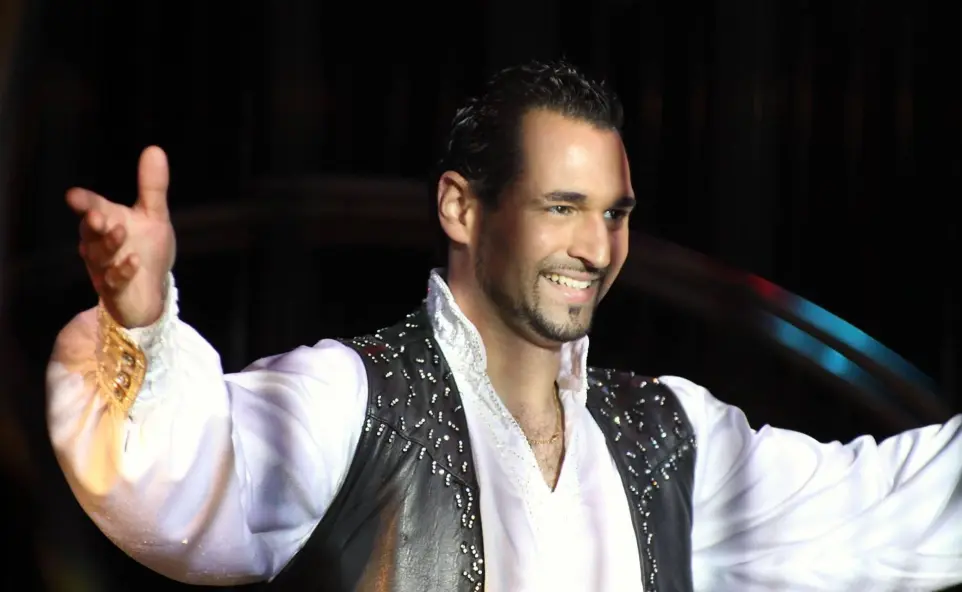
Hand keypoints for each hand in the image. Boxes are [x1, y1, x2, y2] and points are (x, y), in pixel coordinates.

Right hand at [67, 146, 176, 327]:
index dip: (84, 203)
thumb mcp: (154, 216)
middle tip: (97, 216)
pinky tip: (134, 261)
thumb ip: (152, 187)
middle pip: (90, 233)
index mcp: (108, 223)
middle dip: (92, 224)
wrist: (150, 291)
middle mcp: (100, 244)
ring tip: (120, 232)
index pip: (93, 209)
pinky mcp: (115, 290)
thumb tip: (155, 149)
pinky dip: (123, 271)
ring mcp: (105, 268)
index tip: (73, 195)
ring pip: (99, 257)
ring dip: (108, 244)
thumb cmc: (147, 249)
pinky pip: (114, 282)